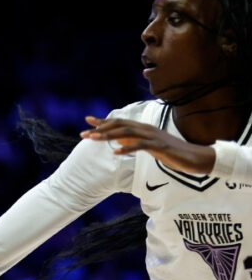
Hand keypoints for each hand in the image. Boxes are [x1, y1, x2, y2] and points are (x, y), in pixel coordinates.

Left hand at [80, 115, 215, 173]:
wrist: (196, 158)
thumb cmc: (172, 153)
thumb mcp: (149, 147)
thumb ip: (134, 142)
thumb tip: (118, 140)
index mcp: (144, 129)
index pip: (121, 122)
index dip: (104, 121)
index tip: (87, 121)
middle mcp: (147, 129)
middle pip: (121, 125)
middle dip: (102, 128)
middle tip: (84, 134)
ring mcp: (154, 137)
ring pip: (128, 133)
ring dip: (110, 136)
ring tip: (94, 139)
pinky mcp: (161, 146)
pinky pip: (141, 145)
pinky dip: (127, 148)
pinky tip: (116, 152)